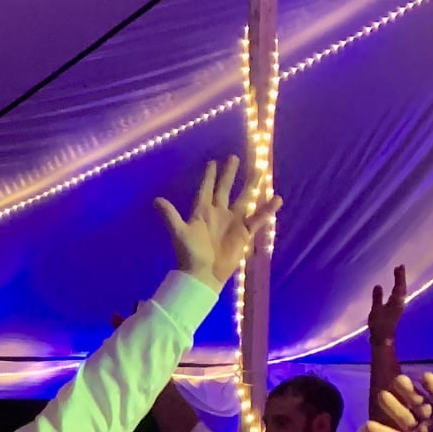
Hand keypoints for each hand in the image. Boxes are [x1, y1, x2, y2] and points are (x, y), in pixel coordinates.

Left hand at [154, 157, 281, 288]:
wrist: (204, 274)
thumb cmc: (190, 254)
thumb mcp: (179, 233)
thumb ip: (170, 216)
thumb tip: (156, 200)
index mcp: (202, 212)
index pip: (206, 189)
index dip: (209, 177)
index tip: (213, 162)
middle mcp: (218, 213)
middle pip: (225, 189)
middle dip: (229, 174)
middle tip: (233, 157)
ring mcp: (232, 221)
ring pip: (244, 198)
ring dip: (251, 184)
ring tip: (260, 169)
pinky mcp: (244, 232)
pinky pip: (258, 217)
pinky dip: (267, 209)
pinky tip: (276, 198)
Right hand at [368, 265, 406, 347]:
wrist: (383, 338)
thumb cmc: (379, 324)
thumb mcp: (376, 310)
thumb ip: (377, 297)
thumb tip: (378, 285)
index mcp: (395, 301)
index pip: (398, 286)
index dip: (399, 276)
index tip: (399, 266)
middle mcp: (399, 303)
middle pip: (402, 287)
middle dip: (401, 278)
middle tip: (400, 268)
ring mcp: (398, 307)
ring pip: (401, 292)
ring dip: (400, 283)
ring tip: (398, 275)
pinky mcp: (395, 310)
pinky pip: (398, 296)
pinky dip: (397, 290)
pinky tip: (394, 290)